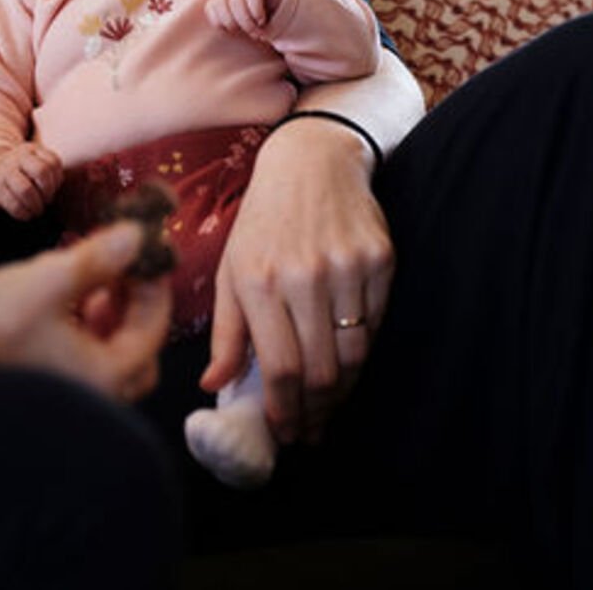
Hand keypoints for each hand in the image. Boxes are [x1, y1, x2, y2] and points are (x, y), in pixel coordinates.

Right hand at [0, 142, 63, 220]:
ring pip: (26, 189)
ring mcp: (6, 173)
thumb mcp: (34, 162)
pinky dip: (24, 214)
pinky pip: (14, 205)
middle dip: (48, 191)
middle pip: (41, 172)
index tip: (53, 189)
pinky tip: (27, 214)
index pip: (53, 162)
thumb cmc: (20, 171)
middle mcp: (18, 158)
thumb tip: (56, 187)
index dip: (57, 180)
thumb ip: (49, 171)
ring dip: (36, 205)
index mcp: (32, 150)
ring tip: (37, 210)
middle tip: (47, 200)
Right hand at [0, 223, 172, 403]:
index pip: (152, 331)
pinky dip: (80, 332)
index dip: (153, 288)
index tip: (146, 256)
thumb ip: (97, 258)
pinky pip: (79, 362)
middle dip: (132, 310)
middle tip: (120, 274)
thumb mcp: (49, 280)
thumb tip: (136, 236)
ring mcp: (66, 394)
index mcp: (103, 375)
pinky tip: (58, 303)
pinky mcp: (43, 387)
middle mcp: (91, 394)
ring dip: (105, 320)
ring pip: (106, 358)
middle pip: (136, 353)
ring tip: (85, 284)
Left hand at [201, 117, 393, 445]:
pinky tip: (348, 363)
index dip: (286, 410)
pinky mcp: (380, 258)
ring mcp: (346, 266)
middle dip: (315, 412)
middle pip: (320, 370)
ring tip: (329, 406)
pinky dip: (363, 351)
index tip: (287, 432)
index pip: (279, 367)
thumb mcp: (231, 271)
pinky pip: (376, 324)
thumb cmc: (264, 222)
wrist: (312, 161)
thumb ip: (226, 333)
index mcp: (259, 280)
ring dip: (343, 391)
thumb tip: (213, 387)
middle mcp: (303, 275)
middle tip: (311, 431)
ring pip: (354, 354)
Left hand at [206, 0, 290, 40]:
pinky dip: (255, 9)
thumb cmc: (261, 16)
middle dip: (234, 24)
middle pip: (223, 4)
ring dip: (246, 21)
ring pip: (236, 0)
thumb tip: (226, 30)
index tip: (235, 32)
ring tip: (257, 29)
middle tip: (249, 33)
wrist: (285, 2)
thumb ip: (232, 24)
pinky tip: (261, 20)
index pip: (211, 7)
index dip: (221, 23)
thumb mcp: (244, 23)